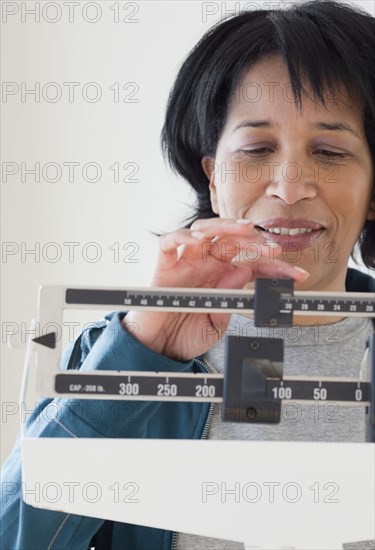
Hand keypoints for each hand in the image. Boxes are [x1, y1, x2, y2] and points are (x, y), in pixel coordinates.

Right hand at [122, 218, 308, 359]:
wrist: (159, 351)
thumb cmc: (186, 335)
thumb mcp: (218, 322)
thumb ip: (229, 299)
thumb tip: (243, 272)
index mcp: (223, 277)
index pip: (252, 264)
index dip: (275, 267)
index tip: (298, 275)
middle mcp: (206, 265)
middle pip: (232, 241)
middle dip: (256, 243)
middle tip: (274, 248)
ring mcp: (185, 263)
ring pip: (205, 231)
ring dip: (226, 227)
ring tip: (246, 230)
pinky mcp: (164, 267)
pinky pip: (169, 243)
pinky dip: (182, 236)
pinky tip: (197, 239)